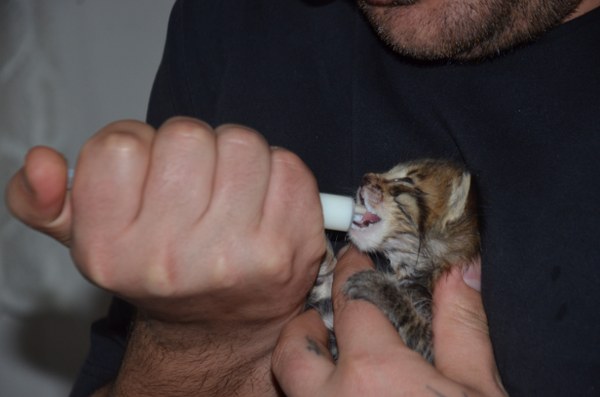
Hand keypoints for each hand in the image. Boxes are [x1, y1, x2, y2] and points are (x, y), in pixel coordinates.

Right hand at [6, 117, 326, 394]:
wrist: (220, 328)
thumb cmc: (160, 273)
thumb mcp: (88, 239)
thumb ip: (42, 200)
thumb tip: (43, 163)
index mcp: (113, 252)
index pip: (120, 144)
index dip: (138, 148)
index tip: (148, 176)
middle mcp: (173, 259)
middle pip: (187, 136)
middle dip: (191, 150)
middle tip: (194, 185)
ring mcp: (237, 254)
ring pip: (241, 142)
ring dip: (235, 158)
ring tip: (228, 194)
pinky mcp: (289, 246)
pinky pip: (287, 164)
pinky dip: (276, 174)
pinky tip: (262, 205)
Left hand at [272, 246, 507, 396]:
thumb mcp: (479, 392)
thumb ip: (462, 327)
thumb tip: (456, 274)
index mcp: (373, 375)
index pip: (350, 300)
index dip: (353, 271)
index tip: (355, 259)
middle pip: (291, 351)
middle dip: (304, 328)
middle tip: (326, 321)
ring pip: (291, 392)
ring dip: (307, 370)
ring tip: (335, 364)